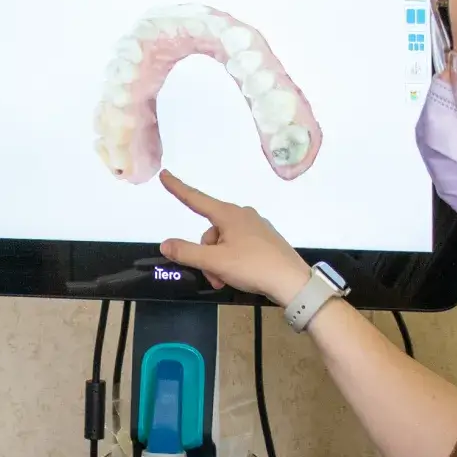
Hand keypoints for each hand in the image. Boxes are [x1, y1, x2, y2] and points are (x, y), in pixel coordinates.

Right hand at [157, 171, 312, 305]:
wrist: (291, 281)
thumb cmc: (252, 266)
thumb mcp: (215, 261)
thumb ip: (187, 252)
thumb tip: (165, 243)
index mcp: (229, 214)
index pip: (196, 199)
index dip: (178, 188)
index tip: (164, 174)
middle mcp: (242, 215)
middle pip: (210, 232)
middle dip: (206, 255)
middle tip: (214, 277)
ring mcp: (256, 227)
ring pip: (224, 242)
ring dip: (218, 262)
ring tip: (226, 281)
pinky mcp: (265, 240)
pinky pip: (238, 246)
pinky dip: (232, 261)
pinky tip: (239, 276)